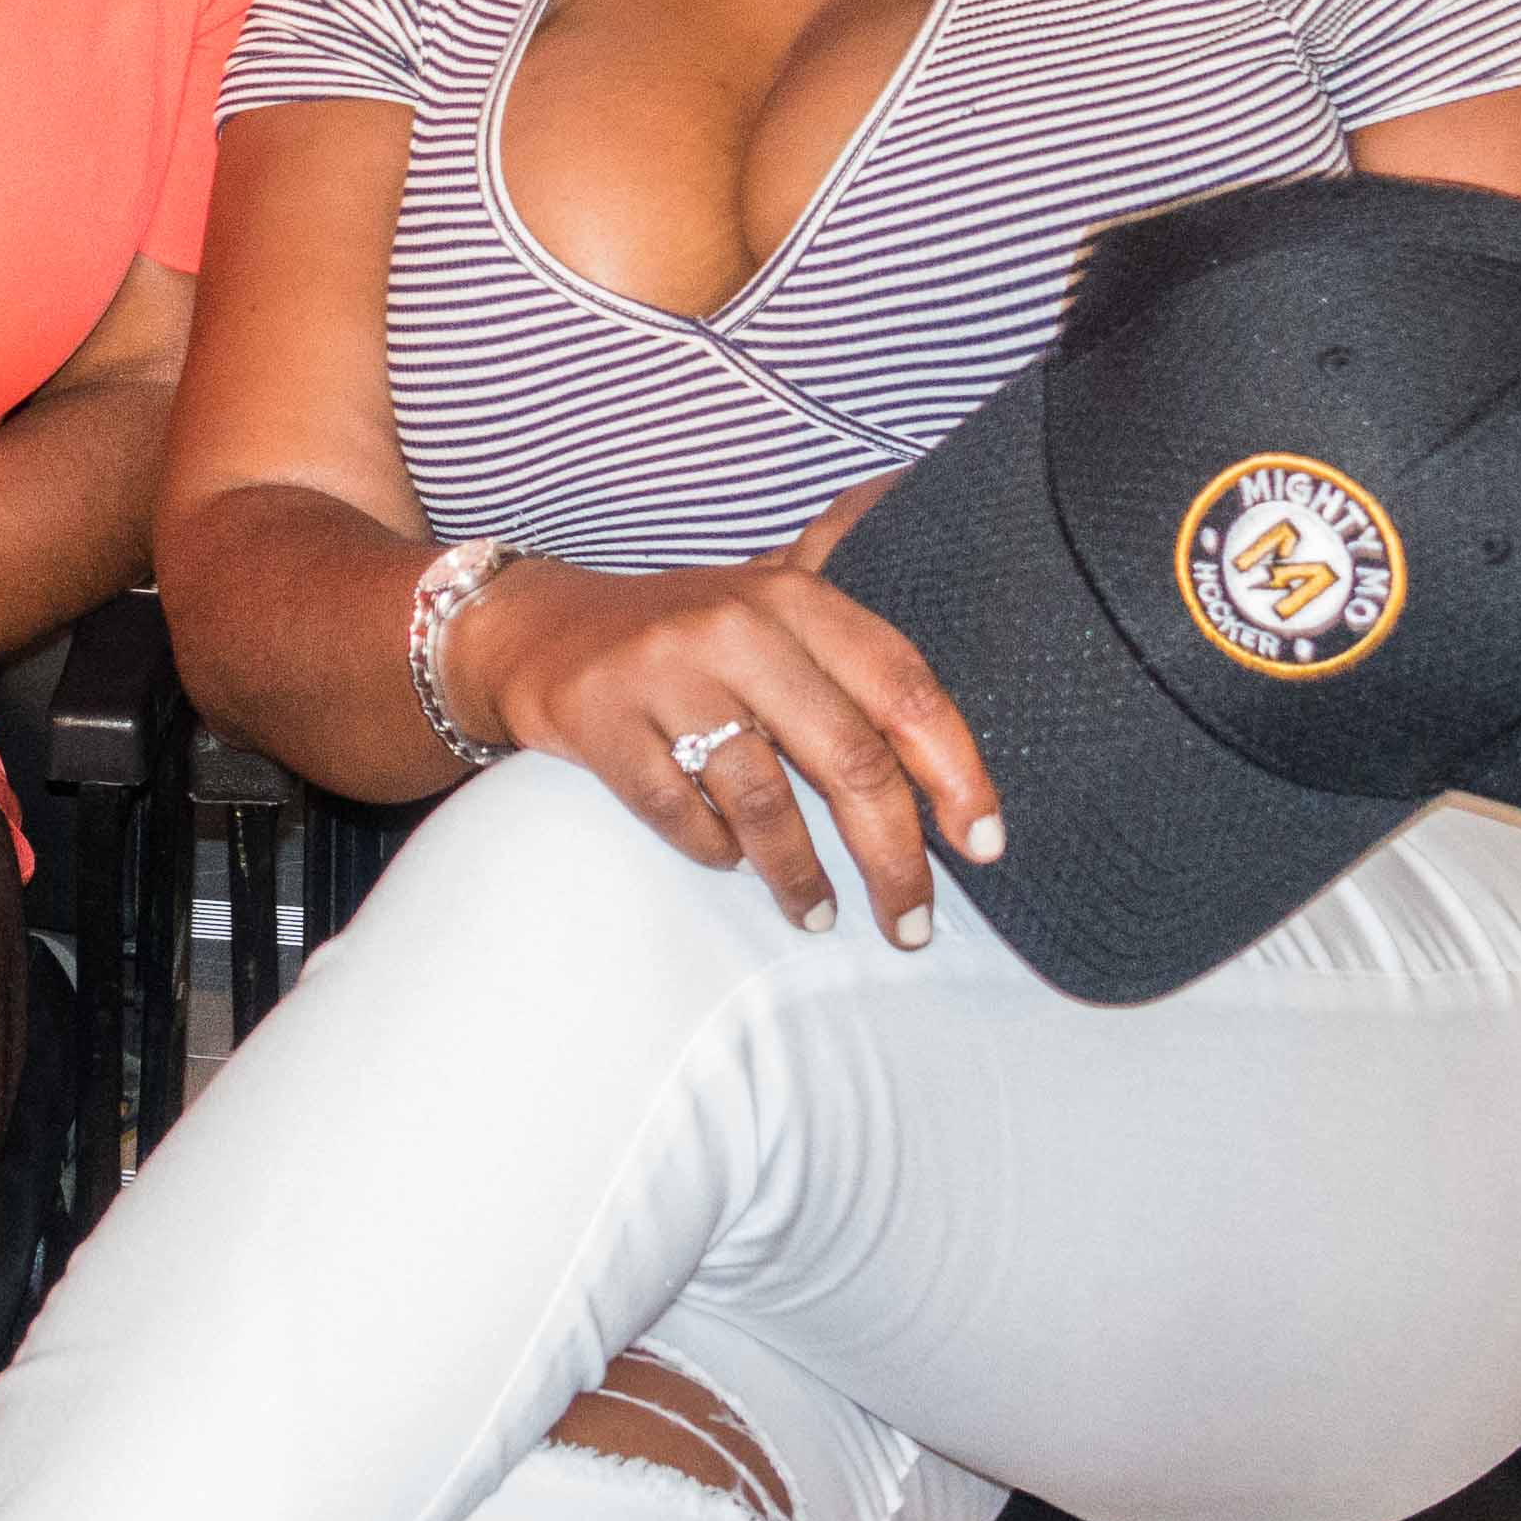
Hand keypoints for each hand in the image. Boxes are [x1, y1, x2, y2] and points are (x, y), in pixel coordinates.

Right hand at [437, 518, 1001, 944]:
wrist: (538, 629)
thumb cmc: (682, 636)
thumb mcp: (768, 607)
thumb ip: (857, 644)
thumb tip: (962, 693)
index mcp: (794, 597)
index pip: (903, 686)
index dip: (955, 771)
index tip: (982, 845)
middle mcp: (735, 626)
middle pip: (848, 759)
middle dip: (893, 857)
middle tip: (911, 924)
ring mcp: (663, 673)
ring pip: (762, 801)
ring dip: (798, 876)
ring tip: (816, 915)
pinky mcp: (601, 721)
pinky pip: (680, 814)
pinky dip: (713, 852)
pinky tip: (728, 864)